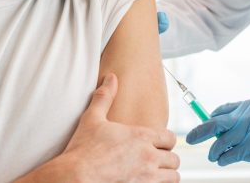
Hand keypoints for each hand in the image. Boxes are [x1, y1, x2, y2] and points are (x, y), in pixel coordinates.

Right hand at [56, 73, 179, 181]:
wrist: (75, 177)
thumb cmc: (82, 149)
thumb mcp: (92, 118)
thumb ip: (104, 97)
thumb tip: (111, 78)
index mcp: (141, 137)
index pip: (170, 138)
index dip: (165, 141)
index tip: (158, 144)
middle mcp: (148, 156)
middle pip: (174, 159)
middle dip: (167, 159)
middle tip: (157, 160)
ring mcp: (147, 177)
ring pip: (173, 177)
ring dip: (167, 174)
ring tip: (156, 174)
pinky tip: (147, 182)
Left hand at [185, 98, 249, 167]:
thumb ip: (242, 115)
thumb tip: (218, 121)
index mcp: (249, 106)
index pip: (221, 111)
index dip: (208, 121)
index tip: (202, 128)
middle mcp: (248, 117)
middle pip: (216, 124)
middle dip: (200, 132)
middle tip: (190, 138)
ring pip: (222, 142)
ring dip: (214, 150)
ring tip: (213, 155)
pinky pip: (231, 155)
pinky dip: (223, 159)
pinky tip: (222, 160)